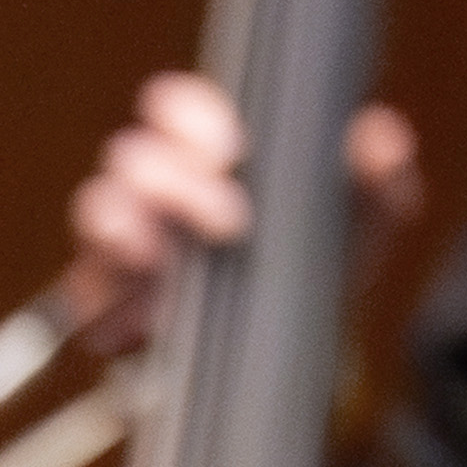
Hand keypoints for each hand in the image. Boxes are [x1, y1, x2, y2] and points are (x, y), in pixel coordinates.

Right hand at [59, 65, 421, 351]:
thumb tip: (379, 138)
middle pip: (130, 156)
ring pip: (98, 213)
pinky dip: (109, 297)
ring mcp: (126, 251)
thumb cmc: (318, 268)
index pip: (173, 109)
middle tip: (228, 216)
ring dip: (121, 224)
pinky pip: (87, 297)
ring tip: (154, 251)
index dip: (187, 114)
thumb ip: (379, 180)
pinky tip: (143, 308)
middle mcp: (157, 193)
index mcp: (207, 155)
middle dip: (171, 179)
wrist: (298, 358)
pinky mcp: (109, 314)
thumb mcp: (361, 224)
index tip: (229, 146)